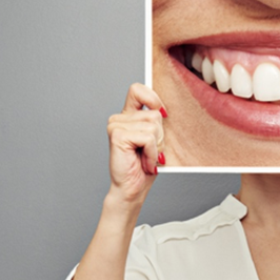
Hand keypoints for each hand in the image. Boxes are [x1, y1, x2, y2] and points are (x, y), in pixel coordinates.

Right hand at [107, 83, 166, 203]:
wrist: (132, 189)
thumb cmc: (143, 168)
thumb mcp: (155, 141)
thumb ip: (156, 123)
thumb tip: (163, 110)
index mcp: (128, 117)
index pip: (137, 90)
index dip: (152, 98)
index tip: (162, 113)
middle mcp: (119, 119)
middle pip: (154, 114)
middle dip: (160, 137)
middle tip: (150, 152)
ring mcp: (116, 126)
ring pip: (152, 126)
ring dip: (156, 147)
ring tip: (146, 158)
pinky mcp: (118, 135)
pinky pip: (147, 137)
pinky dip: (151, 152)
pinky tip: (143, 162)